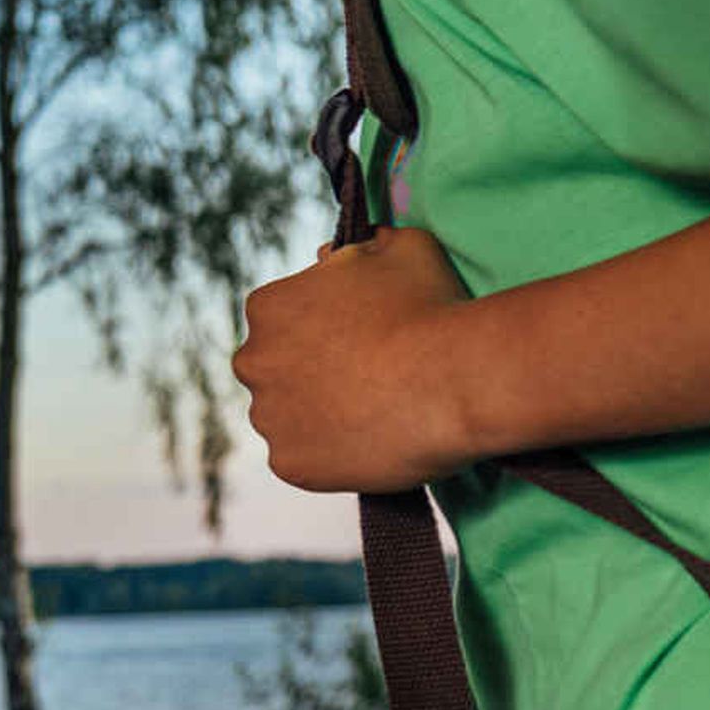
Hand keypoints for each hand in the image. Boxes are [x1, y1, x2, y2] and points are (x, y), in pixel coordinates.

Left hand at [233, 228, 486, 492]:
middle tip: (364, 381)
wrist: (456, 380)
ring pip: (287, 419)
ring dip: (317, 418)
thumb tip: (344, 254)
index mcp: (268, 307)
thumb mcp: (401, 248)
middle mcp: (254, 361)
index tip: (357, 339)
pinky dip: (330, 459)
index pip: (281, 320)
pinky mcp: (290, 464)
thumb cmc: (432, 307)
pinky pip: (305, 462)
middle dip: (309, 374)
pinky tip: (369, 445)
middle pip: (275, 370)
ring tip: (372, 414)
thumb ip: (364, 245)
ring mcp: (270, 417)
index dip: (322, 329)